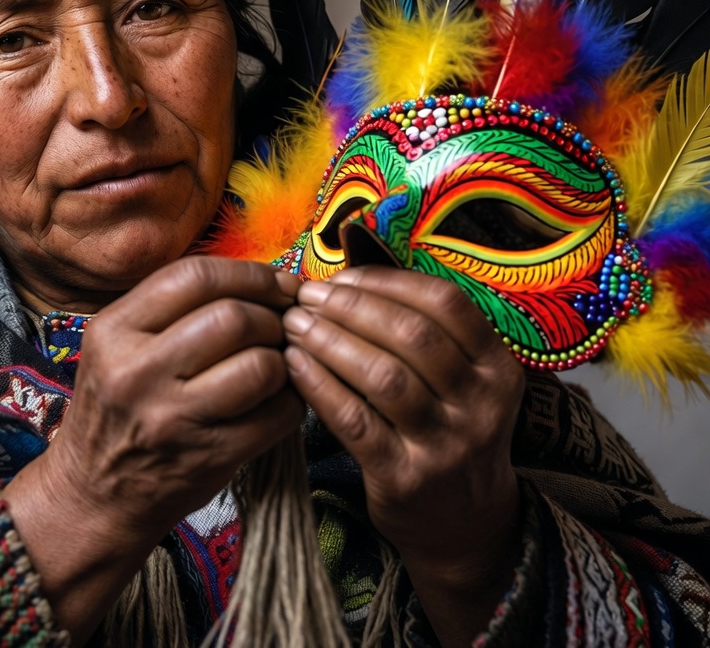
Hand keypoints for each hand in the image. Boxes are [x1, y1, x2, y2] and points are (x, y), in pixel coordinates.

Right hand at [5, 256, 303, 637]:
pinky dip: (291, 399)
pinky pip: (277, 413)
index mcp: (113, 330)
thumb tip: (257, 277)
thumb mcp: (117, 345)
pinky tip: (277, 397)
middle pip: (233, 317)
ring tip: (277, 362)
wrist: (92, 494)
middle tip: (282, 323)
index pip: (194, 276)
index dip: (249, 273)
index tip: (275, 282)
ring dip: (284, 358)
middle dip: (272, 315)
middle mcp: (137, 371)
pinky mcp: (208, 458)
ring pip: (261, 365)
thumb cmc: (117, 407)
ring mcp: (173, 419)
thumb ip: (172, 306)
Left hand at [282, 266, 524, 645]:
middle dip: (351, 308)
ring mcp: (447, 444)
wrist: (464, 522)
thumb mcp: (459, 378)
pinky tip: (294, 365)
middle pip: (412, 336)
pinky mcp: (406, 477)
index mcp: (497, 365)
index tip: (341, 277)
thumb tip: (348, 269)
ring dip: (330, 341)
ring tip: (294, 325)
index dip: (387, 282)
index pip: (445, 303)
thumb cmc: (446, 427)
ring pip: (383, 376)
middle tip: (306, 296)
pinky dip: (319, 386)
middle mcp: (481, 403)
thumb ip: (420, 328)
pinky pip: (355, 420)